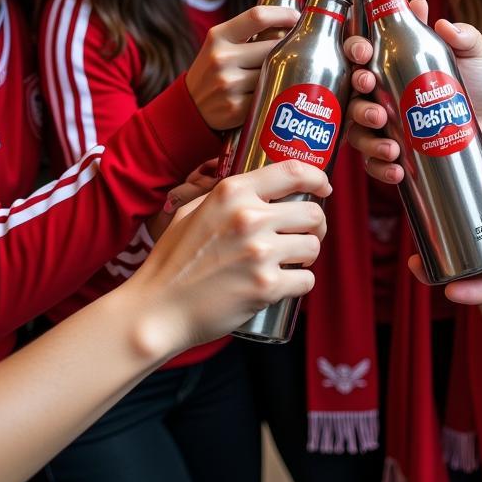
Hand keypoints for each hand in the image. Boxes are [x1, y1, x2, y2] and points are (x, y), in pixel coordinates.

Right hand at [128, 160, 330, 353]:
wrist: (157, 309)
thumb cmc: (172, 261)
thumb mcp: (192, 212)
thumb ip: (225, 196)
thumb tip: (258, 189)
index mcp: (232, 192)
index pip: (293, 172)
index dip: (317, 178)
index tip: (323, 187)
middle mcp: (249, 217)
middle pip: (313, 213)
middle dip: (316, 225)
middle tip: (304, 235)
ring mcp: (259, 253)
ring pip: (313, 248)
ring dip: (307, 256)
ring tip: (290, 261)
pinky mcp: (266, 287)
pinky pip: (307, 280)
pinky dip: (299, 284)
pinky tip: (283, 285)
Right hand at [186, 5, 298, 130]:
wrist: (190, 106)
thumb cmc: (214, 69)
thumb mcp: (221, 43)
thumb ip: (249, 32)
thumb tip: (291, 22)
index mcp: (218, 36)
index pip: (258, 16)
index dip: (284, 15)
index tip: (298, 18)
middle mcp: (221, 58)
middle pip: (273, 47)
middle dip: (286, 49)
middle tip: (292, 51)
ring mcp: (228, 84)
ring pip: (273, 72)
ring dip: (279, 73)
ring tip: (274, 75)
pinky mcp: (236, 108)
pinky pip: (268, 95)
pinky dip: (270, 93)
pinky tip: (264, 93)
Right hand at [344, 0, 481, 184]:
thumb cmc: (477, 81)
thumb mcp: (471, 52)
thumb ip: (462, 35)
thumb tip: (442, 24)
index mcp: (391, 64)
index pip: (361, 53)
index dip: (355, 50)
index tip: (364, 54)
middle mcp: (381, 94)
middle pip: (353, 95)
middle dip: (359, 101)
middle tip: (376, 106)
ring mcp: (385, 125)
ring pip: (358, 132)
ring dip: (368, 139)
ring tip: (390, 146)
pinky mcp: (394, 152)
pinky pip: (374, 163)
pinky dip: (380, 167)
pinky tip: (396, 168)